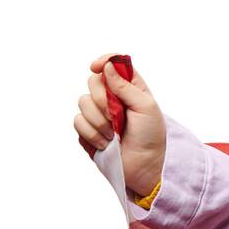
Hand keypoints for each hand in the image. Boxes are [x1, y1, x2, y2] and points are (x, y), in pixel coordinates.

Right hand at [74, 53, 166, 196]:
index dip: (104, 61)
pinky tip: (106, 143)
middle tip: (116, 115)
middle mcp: (112, 98)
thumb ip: (126, 86)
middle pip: (93, 82)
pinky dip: (92, 133)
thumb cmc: (150, 136)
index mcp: (130, 88)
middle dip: (102, 99)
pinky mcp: (88, 130)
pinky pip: (78, 122)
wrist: (142, 167)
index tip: (96, 66)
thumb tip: (107, 66)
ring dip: (99, 120)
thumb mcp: (146, 107)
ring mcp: (98, 114)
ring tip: (114, 134)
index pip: (113, 65)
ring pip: (82, 102)